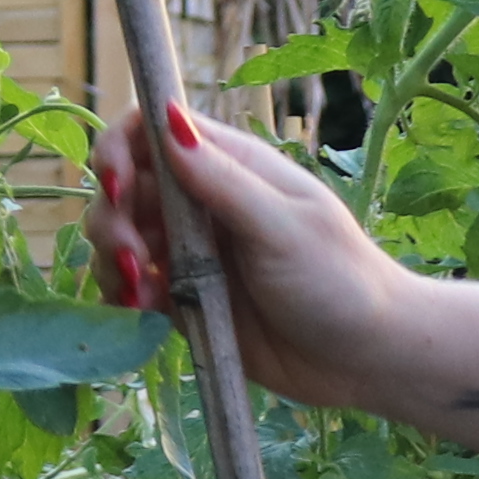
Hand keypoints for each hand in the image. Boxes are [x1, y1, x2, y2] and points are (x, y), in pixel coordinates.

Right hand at [89, 98, 425, 413]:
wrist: (367, 359)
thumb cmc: (340, 281)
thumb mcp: (283, 227)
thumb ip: (221, 179)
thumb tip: (165, 118)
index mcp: (230, 169)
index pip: (151, 132)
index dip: (119, 148)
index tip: (116, 184)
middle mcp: (203, 205)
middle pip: (124, 187)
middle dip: (113, 217)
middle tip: (137, 257)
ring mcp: (190, 253)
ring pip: (119, 237)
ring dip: (112, 259)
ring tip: (140, 291)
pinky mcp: (183, 300)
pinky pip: (132, 288)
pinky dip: (124, 297)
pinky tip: (143, 312)